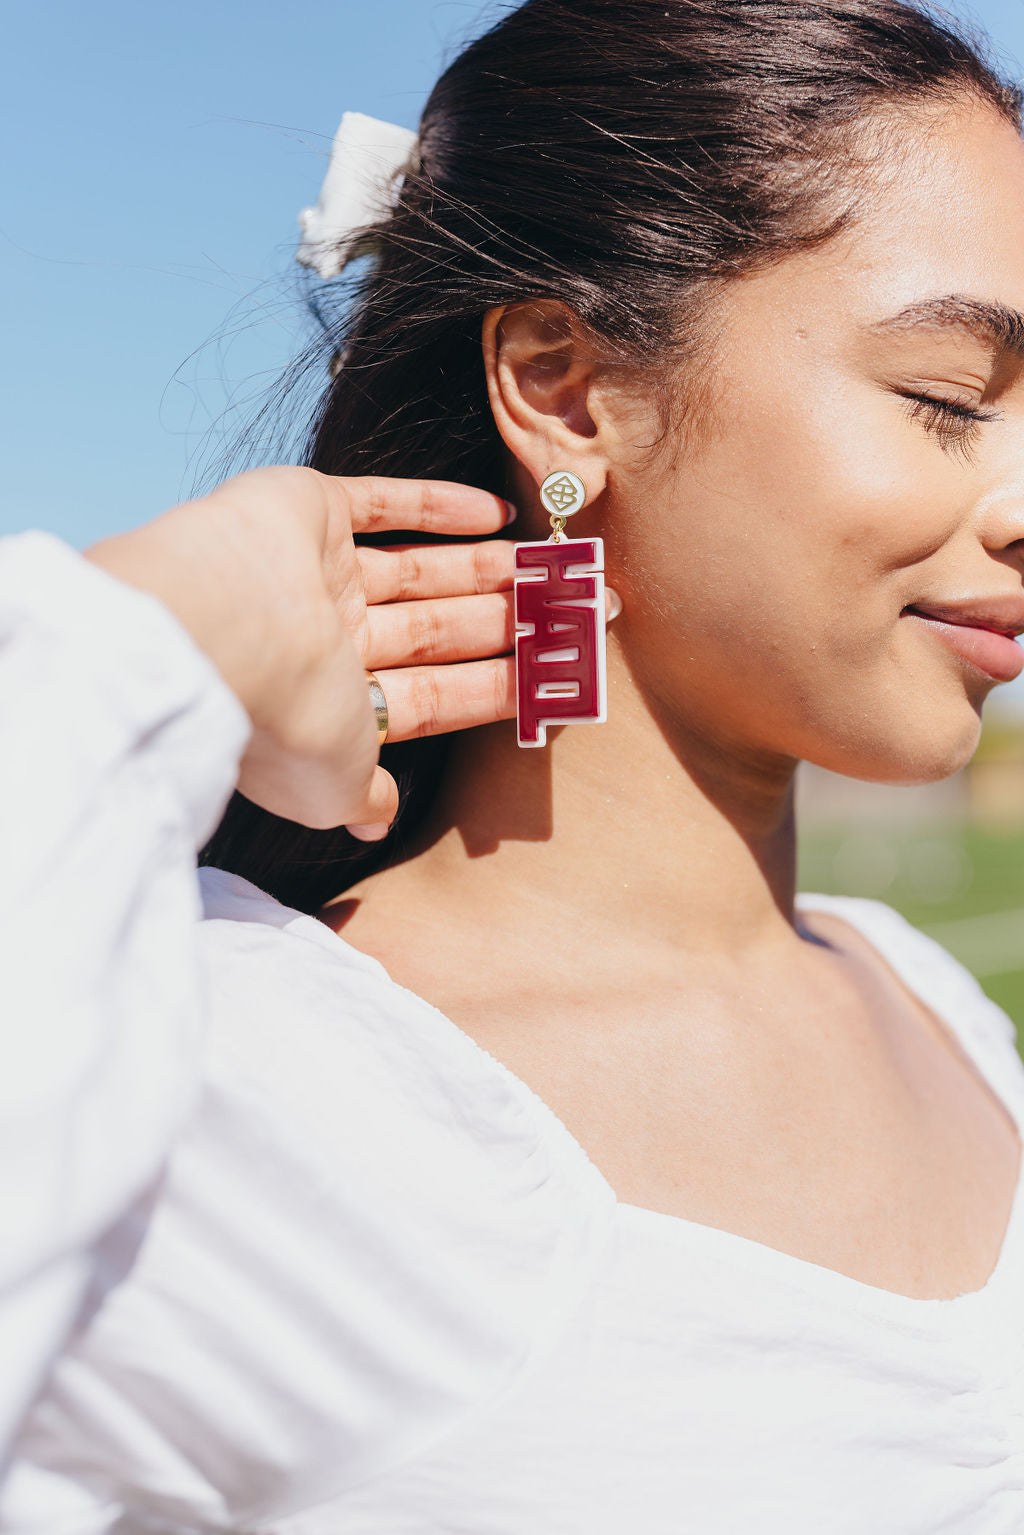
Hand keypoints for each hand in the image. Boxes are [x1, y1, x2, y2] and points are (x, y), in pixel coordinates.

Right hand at [85, 467, 617, 837]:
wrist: (214, 633)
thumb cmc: (280, 720)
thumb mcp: (332, 786)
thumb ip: (363, 795)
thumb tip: (375, 819)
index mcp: (337, 707)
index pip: (440, 695)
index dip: (504, 687)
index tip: (566, 679)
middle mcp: (330, 640)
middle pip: (442, 630)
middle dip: (514, 625)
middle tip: (585, 612)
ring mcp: (318, 574)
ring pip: (422, 570)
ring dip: (490, 570)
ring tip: (559, 568)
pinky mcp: (305, 510)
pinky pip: (384, 503)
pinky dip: (438, 505)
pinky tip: (497, 513)